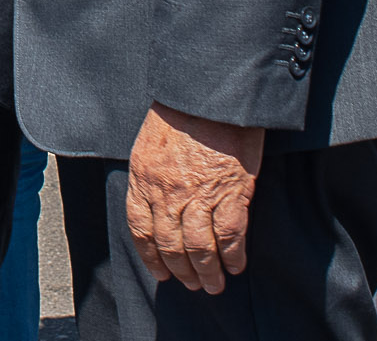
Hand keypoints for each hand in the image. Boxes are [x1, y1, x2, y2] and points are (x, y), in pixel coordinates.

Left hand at [126, 103, 264, 294]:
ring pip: (199, 247)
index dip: (151, 256)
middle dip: (181, 271)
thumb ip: (150, 174)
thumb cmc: (181, 110)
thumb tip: (156, 203)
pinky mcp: (230, 192)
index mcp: (143, 176)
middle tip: (193, 285)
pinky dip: (233, 255)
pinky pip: (230, 235)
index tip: (161, 272)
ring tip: (214, 285)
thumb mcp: (150, 141)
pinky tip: (236, 265)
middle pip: (170, 244)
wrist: (211, 92)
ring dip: (208, 272)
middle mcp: (167, 191)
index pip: (140, 228)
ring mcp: (198, 194)